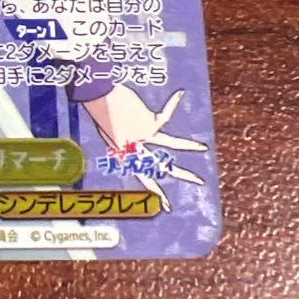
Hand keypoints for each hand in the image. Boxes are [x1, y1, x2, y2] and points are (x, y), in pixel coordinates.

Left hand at [83, 84, 206, 210]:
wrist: (95, 93)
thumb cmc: (98, 106)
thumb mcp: (108, 126)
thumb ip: (123, 135)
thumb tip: (143, 132)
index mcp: (124, 152)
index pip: (143, 176)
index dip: (155, 190)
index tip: (166, 206)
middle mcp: (134, 148)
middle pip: (162, 165)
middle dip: (181, 173)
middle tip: (199, 181)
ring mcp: (142, 137)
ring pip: (171, 144)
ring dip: (189, 146)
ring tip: (204, 148)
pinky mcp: (148, 123)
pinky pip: (166, 114)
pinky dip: (172, 102)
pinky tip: (180, 94)